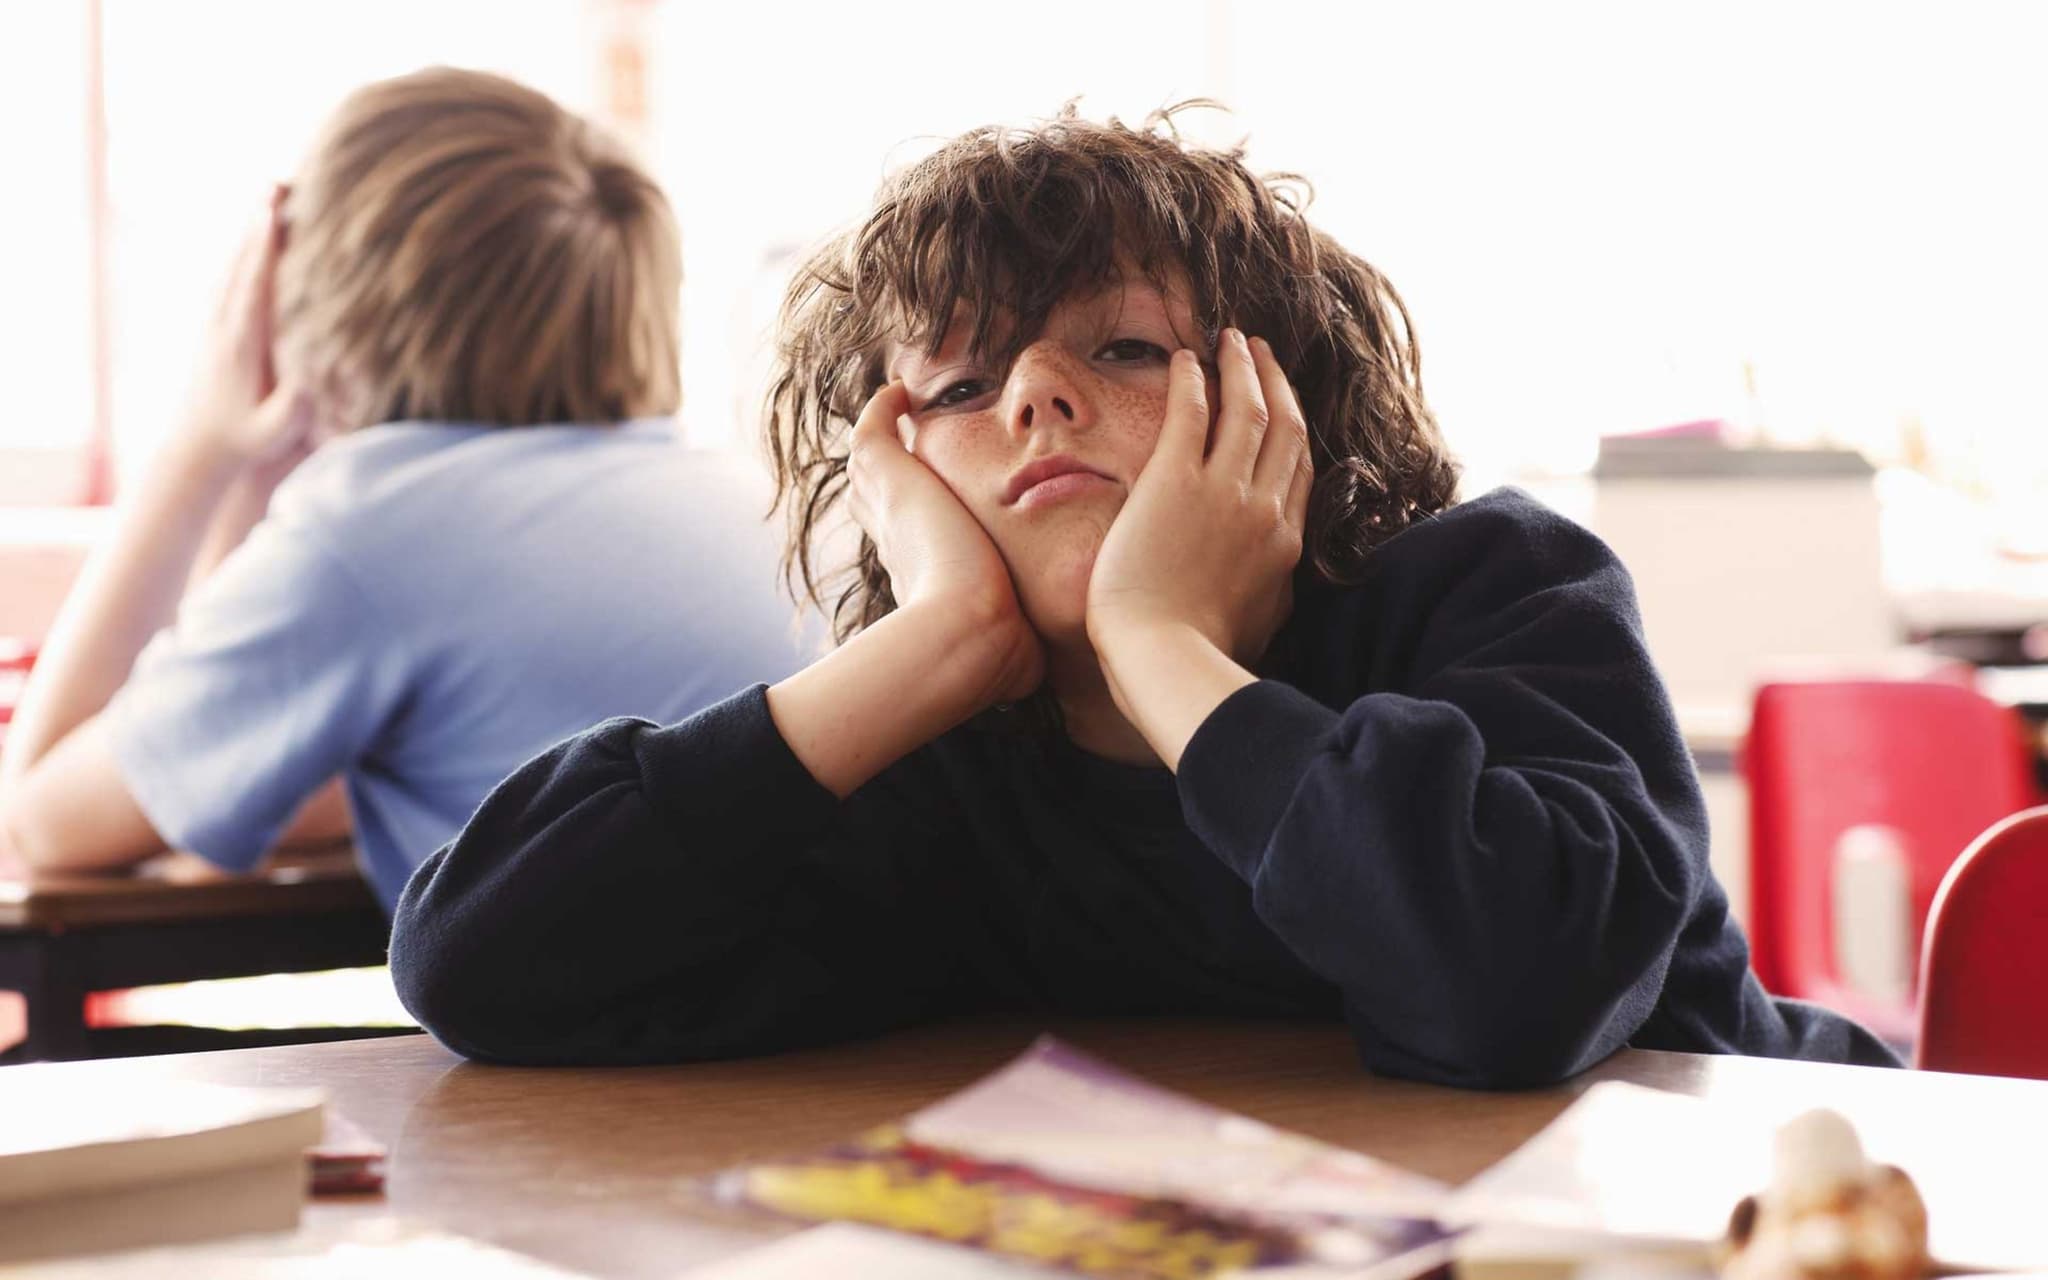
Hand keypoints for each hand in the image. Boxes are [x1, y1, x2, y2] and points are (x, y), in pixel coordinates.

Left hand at [180, 185, 321, 467]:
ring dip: (251, 231)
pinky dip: (243, 252)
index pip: (255, 285)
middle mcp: (223, 327)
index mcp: (242, 344)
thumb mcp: (273, 433)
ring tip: (269, 197)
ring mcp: (215, 327)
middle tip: (276, 184)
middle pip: (242, 263)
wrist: (196, 450)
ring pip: (233, 266)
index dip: (265, 247)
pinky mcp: (214, 331)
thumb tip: (312, 378)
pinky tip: (253, 236)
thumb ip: (292, 409)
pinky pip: (229, 279)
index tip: (275, 212)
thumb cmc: (243, 443)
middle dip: (258, 223)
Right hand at [845, 381, 1043, 703]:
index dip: (909, 525)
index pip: (905, 542)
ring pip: (870, 464)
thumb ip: (1021, 656)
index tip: (925, 514)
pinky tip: (902, 390)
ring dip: (881, 437)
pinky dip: (883, 409)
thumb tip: (1032, 682)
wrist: (971, 635)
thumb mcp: (1011, 654)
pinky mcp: (892, 477)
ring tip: (898, 409)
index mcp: (920, 576)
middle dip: (885, 475)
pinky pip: (875, 430)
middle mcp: (895, 540)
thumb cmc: (996, 652)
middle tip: (899, 446)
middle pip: (876, 498)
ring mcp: (889, 507)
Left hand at [1087, 330, 1311, 673]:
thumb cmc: (1199, 658)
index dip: (1293, 428)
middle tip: (1262, 352)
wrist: (1165, 661)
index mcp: (1286, 546)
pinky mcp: (1175, 481)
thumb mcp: (1260, 626)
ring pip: (1247, 410)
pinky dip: (1195, 379)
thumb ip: (1271, 592)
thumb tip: (1274, 580)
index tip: (1284, 403)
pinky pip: (1192, 412)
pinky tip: (1188, 358)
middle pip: (1284, 428)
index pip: (1300, 470)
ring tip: (1232, 340)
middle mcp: (1266, 510)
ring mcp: (1223, 492)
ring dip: (1242, 368)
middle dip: (1275, 383)